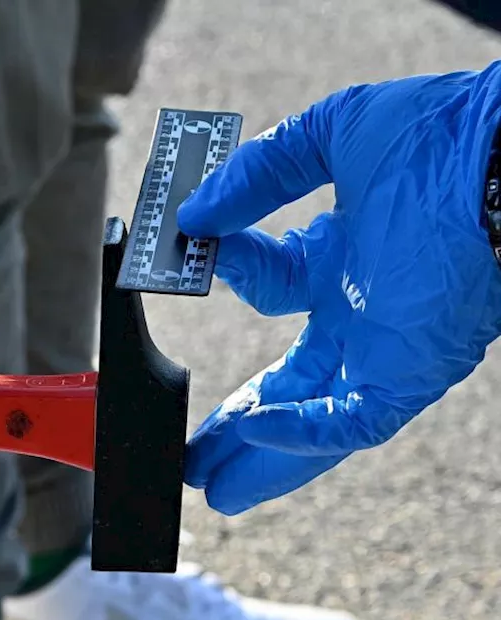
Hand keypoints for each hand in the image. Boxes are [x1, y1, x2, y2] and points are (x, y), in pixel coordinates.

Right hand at [177, 66, 500, 514]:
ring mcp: (385, 351)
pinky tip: (254, 430)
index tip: (178, 250)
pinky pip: (351, 423)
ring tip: (207, 484)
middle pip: (289, 381)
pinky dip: (301, 433)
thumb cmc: (440, 135)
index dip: (224, 268)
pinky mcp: (407, 376)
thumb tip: (194, 214)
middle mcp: (363, 313)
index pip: (270, 281)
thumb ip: (257, 171)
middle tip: (193, 449)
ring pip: (315, 421)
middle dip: (239, 419)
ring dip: (260, 455)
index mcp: (346, 255)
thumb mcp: (330, 135)